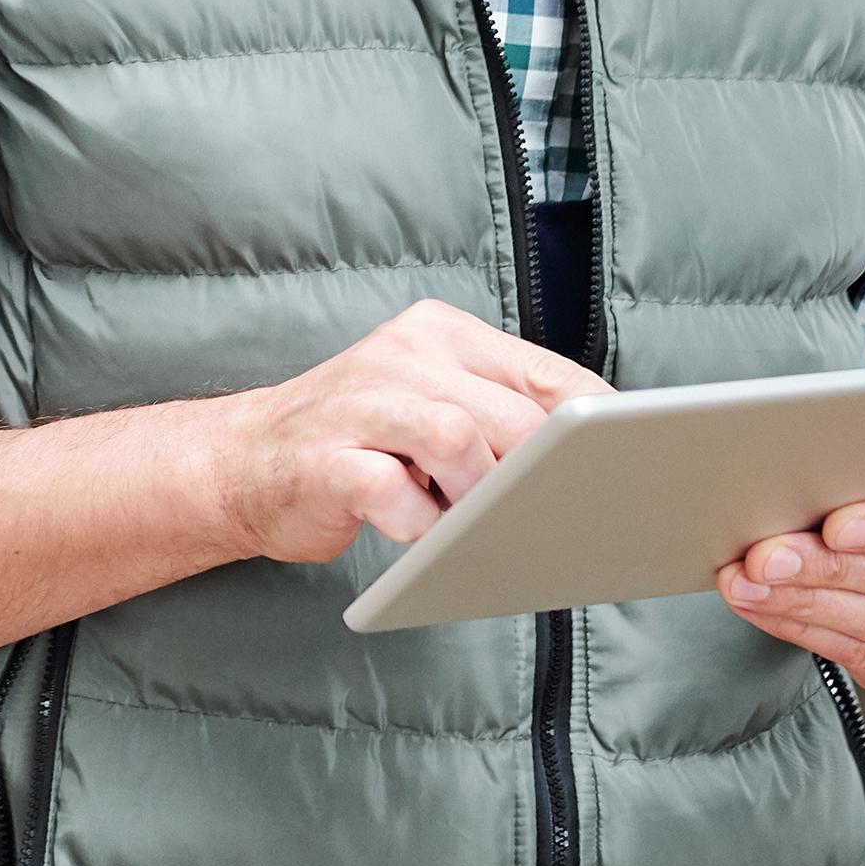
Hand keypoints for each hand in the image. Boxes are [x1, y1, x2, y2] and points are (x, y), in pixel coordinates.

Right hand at [194, 301, 610, 565]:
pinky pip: (395, 494)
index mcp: (439, 334)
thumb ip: (497, 413)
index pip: (546, 374)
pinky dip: (420, 526)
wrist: (239, 463)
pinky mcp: (326, 460)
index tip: (626, 469)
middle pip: (514, 415)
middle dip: (538, 476)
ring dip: (478, 498)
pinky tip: (415, 531)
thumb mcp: (428, 403)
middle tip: (537, 513)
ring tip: (467, 520)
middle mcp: (402, 355)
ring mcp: (359, 403)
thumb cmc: (355, 442)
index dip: (596, 428)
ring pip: (459, 440)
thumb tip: (589, 462)